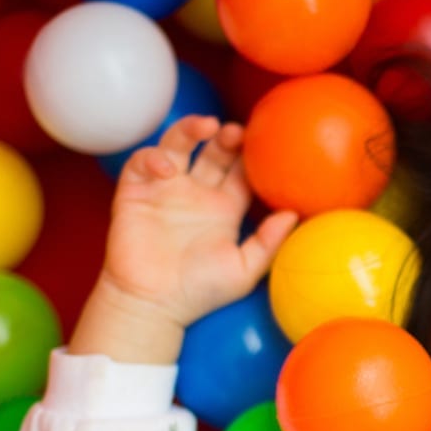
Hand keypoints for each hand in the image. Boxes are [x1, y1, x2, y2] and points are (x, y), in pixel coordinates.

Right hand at [102, 115, 297, 328]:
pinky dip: (152, 157)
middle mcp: (196, 194)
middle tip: (237, 132)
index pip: (241, 173)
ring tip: (207, 126)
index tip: (264, 147)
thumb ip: (269, 243)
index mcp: (224, 209)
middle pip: (213, 153)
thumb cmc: (200, 292)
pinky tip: (167, 167)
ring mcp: (165, 190)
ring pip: (177, 146)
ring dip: (190, 130)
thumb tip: (294, 214)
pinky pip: (142, 163)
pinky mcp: (135, 193)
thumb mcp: (244, 269)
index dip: (250, 157)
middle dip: (225, 137)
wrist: (153, 305)